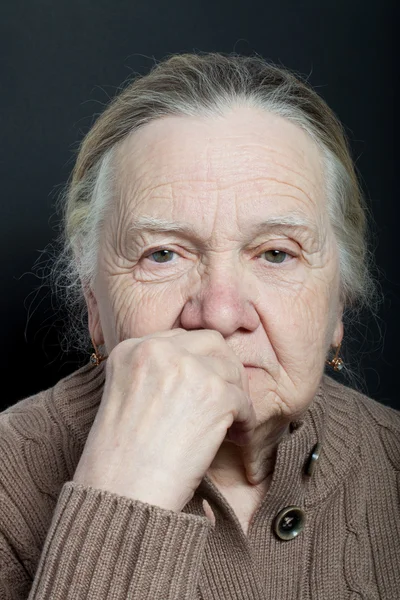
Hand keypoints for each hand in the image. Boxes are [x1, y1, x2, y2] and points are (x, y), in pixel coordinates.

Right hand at [73, 329, 256, 512]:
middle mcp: (156, 349)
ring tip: (232, 424)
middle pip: (211, 342)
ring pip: (232, 369)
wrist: (120, 495)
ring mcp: (187, 368)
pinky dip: (246, 422)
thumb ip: (155, 374)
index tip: (204, 387)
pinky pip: (245, 400)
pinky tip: (235, 440)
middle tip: (226, 399)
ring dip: (237, 396)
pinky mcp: (214, 393)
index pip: (180, 339)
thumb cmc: (120, 460)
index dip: (198, 363)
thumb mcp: (124, 398)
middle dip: (224, 369)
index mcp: (130, 349)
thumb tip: (199, 369)